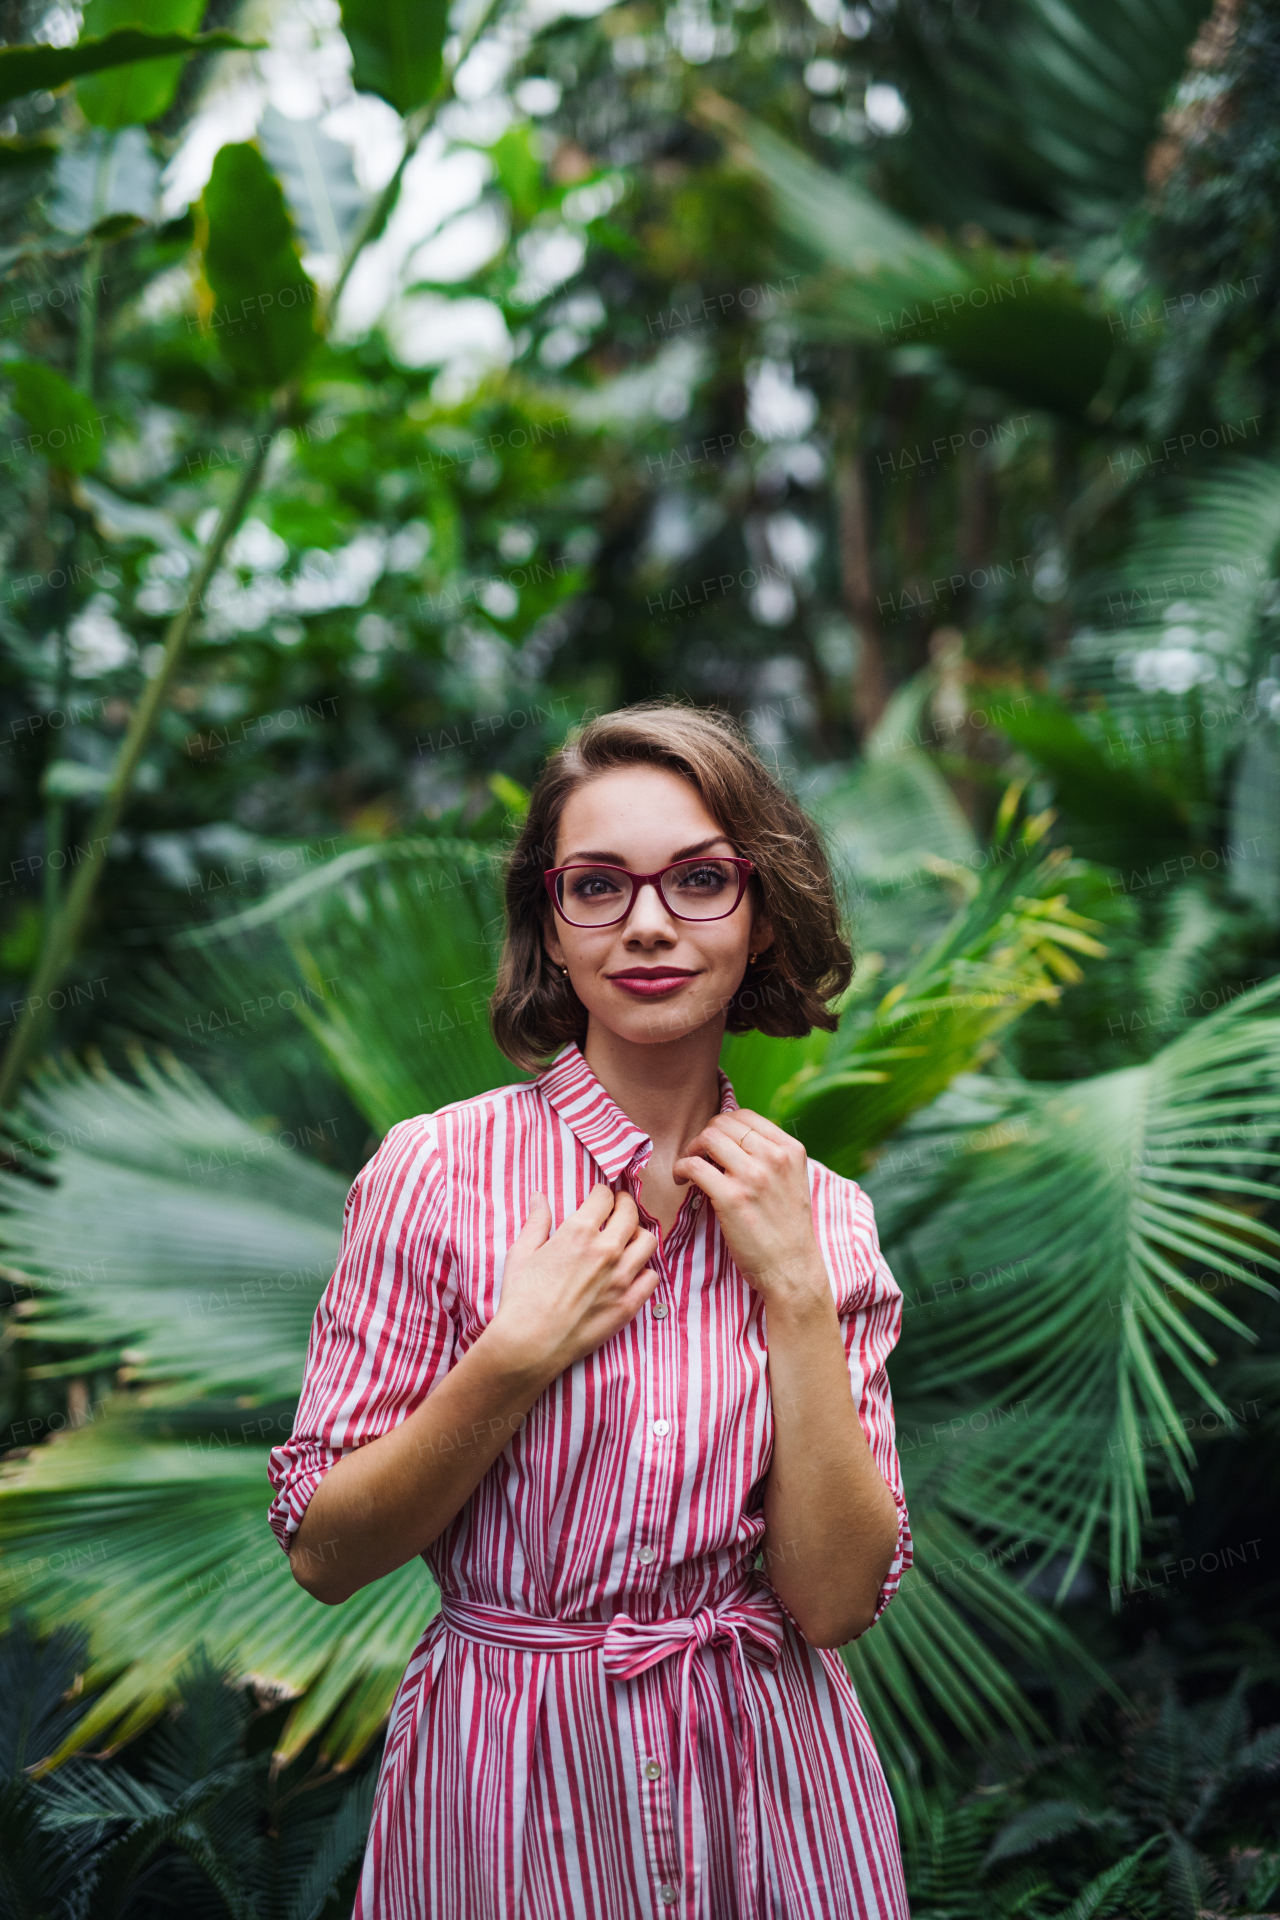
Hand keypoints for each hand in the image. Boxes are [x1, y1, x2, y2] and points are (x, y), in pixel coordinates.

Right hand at [488, 1185, 659, 1382]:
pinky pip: (651, 1277)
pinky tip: (632, 1271)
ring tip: (627, 1238)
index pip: (605, 1198)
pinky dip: (644, 1270)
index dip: (603, 1192)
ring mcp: (620, 1278)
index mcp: (578, 1233)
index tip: (601, 1195)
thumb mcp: (521, 1253)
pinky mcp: (628, 1304)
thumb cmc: (521, 1298)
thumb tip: (540, 1197)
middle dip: (624, 1205)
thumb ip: (537, 1222)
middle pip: (630, 1214)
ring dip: (638, 1234)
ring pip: (647, 1241)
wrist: (530, 1344)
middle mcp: (605, 1251)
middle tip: (619, 1207)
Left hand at [672, 1110, 827, 1310]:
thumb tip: (735, 1138)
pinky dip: (681, 1169)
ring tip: (689, 1168)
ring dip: (691, 1149)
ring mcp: (753, 1176)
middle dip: (704, 1137)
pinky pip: (694, 1166)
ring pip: (708, 1138)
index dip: (722, 1125)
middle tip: (699, 1156)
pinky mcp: (732, 1198)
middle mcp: (774, 1158)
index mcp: (791, 1150)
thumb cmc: (787, 1229)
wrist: (792, 1269)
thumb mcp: (792, 1181)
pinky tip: (682, 1181)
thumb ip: (771, 1156)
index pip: (745, 1115)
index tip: (714, 1144)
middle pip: (723, 1124)